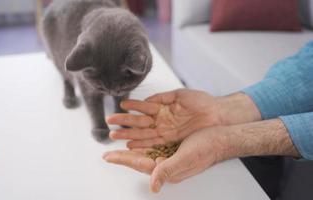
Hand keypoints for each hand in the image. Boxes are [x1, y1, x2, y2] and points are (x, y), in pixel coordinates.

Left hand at [103, 126, 228, 192]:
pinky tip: (138, 139)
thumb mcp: (186, 158)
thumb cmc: (207, 148)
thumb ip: (168, 170)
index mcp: (168, 169)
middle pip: (139, 159)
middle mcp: (167, 163)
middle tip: (107, 153)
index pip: (139, 164)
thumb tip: (153, 186)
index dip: (123, 160)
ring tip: (119, 144)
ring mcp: (170, 155)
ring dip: (130, 148)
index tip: (108, 156)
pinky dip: (143, 142)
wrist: (222, 137)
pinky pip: (153, 145)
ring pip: (144, 151)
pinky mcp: (174, 147)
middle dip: (122, 156)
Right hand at [107, 89, 222, 147]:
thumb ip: (162, 97)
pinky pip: (153, 142)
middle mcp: (161, 119)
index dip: (133, 106)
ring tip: (115, 134)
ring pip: (143, 133)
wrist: (217, 114)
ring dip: (129, 135)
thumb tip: (146, 99)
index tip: (121, 104)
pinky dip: (142, 144)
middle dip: (125, 122)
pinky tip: (131, 145)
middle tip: (110, 121)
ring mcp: (165, 130)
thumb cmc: (201, 102)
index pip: (144, 107)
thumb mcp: (180, 94)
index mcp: (162, 107)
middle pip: (139, 122)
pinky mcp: (170, 140)